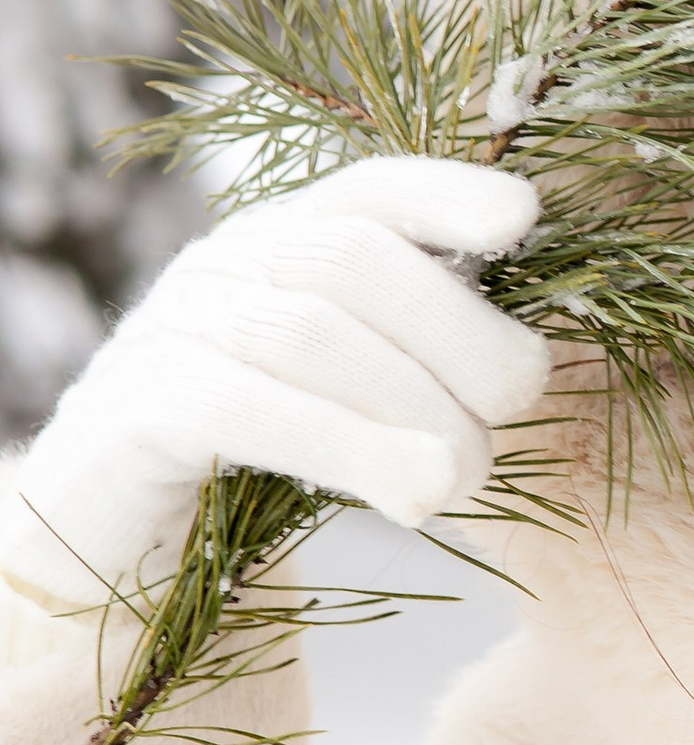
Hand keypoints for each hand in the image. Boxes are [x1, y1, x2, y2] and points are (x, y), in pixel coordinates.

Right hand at [0, 157, 548, 616]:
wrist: (114, 553)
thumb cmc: (255, 475)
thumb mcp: (342, 401)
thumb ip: (414, 364)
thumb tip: (527, 366)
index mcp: (281, 250)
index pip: (367, 192)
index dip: (446, 193)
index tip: (523, 217)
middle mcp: (221, 271)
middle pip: (354, 260)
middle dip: (457, 335)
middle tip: (510, 414)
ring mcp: (167, 334)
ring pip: (309, 333)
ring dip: (414, 406)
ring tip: (465, 476)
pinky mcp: (131, 414)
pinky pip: (244, 407)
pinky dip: (346, 446)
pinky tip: (412, 495)